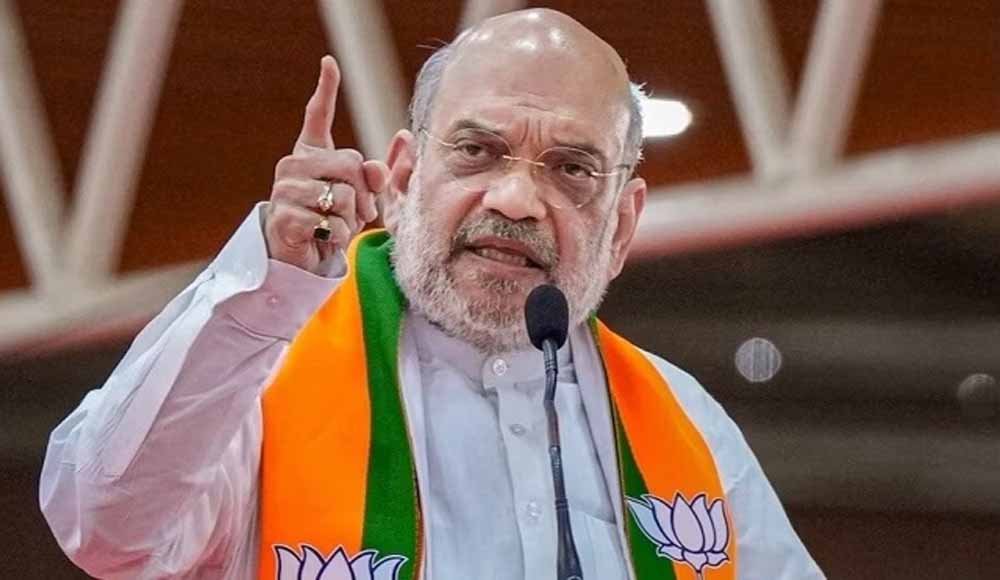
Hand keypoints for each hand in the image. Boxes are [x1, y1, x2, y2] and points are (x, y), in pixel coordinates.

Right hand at [265, 55, 388, 273]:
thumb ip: (373, 178)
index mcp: (310, 155)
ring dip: (351, 220)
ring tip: (337, 228)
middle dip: (363, 193)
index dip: (326, 89)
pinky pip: (331, 222)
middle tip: (357, 213)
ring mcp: (285, 190)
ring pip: (343, 196)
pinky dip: (338, 237)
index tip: (330, 62)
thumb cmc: (330, 224)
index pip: (317, 116)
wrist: (301, 260)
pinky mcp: (285, 217)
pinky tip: (324, 240)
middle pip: (350, 163)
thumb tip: (379, 166)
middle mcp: (293, 165)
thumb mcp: (359, 198)